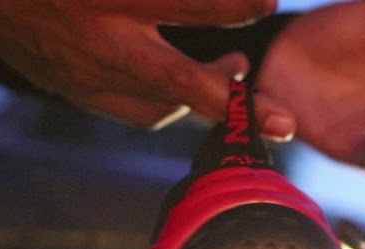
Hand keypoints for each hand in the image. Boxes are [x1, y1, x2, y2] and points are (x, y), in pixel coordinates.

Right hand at [0, 0, 296, 137]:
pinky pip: (140, 111)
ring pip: (166, 104)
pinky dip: (171, 103)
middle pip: (182, 81)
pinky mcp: (80, 94)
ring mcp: (89, 75)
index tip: (265, 3)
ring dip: (207, 97)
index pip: (187, 4)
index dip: (232, 6)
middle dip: (236, 103)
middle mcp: (103, 41)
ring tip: (237, 75)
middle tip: (284, 121)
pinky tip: (188, 87)